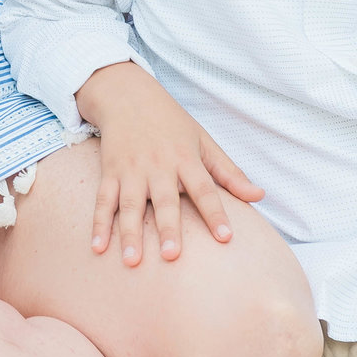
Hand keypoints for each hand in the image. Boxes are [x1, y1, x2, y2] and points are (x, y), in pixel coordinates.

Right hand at [76, 60, 264, 266]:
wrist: (127, 95)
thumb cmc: (171, 122)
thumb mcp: (203, 141)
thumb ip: (229, 173)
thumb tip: (259, 196)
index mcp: (186, 159)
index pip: (204, 189)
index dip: (215, 213)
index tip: (225, 237)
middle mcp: (158, 166)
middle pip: (164, 201)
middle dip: (168, 228)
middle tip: (172, 256)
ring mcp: (131, 169)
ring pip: (129, 205)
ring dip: (130, 233)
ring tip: (131, 261)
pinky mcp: (109, 171)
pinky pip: (103, 200)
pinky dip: (99, 224)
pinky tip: (98, 247)